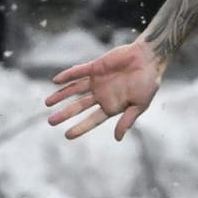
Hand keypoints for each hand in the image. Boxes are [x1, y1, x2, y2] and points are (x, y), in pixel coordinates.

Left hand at [44, 40, 165, 140]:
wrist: (150, 58)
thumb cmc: (149, 82)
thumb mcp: (140, 105)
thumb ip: (127, 120)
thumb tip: (117, 138)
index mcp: (113, 105)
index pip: (93, 119)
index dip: (80, 127)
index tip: (67, 136)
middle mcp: (102, 94)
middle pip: (79, 106)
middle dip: (65, 114)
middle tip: (51, 122)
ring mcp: (97, 81)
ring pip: (74, 90)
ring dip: (61, 96)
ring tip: (47, 103)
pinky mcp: (95, 67)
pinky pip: (78, 72)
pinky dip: (67, 76)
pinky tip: (56, 81)